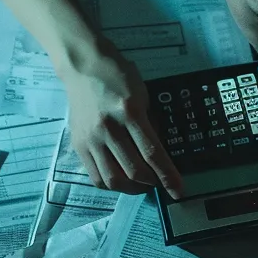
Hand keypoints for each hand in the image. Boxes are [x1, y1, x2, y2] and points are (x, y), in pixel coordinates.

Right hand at [61, 53, 182, 197]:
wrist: (84, 67)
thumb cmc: (118, 76)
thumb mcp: (143, 95)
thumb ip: (151, 124)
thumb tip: (159, 154)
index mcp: (129, 112)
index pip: (153, 153)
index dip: (168, 176)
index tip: (178, 191)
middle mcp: (108, 127)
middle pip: (134, 170)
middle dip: (152, 183)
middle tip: (159, 182)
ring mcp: (91, 138)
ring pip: (113, 179)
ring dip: (132, 188)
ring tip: (141, 185)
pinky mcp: (79, 144)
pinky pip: (95, 176)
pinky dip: (112, 184)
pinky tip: (121, 179)